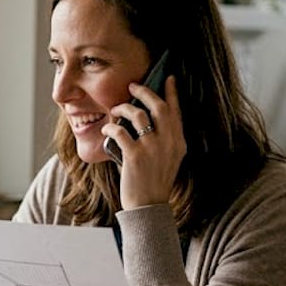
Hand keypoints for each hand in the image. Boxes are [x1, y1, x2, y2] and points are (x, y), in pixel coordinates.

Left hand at [101, 75, 185, 208]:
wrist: (148, 207)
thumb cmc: (154, 183)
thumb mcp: (169, 160)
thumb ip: (166, 140)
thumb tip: (149, 118)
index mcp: (179, 142)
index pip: (176, 111)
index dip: (172, 92)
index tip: (169, 77)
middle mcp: (169, 142)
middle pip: (158, 106)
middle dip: (144, 92)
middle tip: (133, 86)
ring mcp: (152, 148)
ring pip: (137, 115)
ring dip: (123, 108)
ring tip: (116, 110)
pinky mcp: (134, 156)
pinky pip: (120, 132)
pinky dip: (111, 127)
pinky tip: (107, 128)